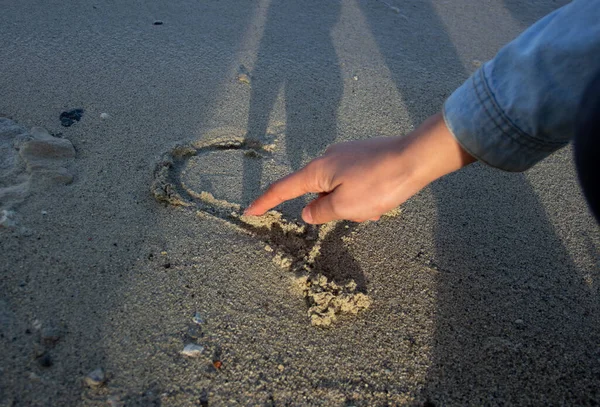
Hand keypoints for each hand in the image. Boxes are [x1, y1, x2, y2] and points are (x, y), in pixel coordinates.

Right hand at [244, 112, 474, 223]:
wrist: (416, 157)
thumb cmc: (378, 184)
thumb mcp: (345, 206)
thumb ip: (321, 211)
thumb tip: (308, 212)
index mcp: (317, 171)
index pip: (283, 189)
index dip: (265, 201)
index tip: (250, 210)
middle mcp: (328, 158)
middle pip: (317, 190)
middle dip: (334, 208)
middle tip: (363, 214)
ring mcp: (347, 154)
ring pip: (339, 188)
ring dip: (353, 204)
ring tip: (377, 207)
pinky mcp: (364, 155)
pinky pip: (354, 181)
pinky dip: (363, 195)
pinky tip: (382, 199)